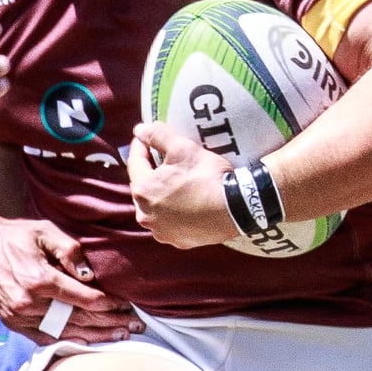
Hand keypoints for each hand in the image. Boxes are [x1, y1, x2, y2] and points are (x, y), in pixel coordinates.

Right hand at [0, 218, 139, 343]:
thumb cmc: (13, 236)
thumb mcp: (44, 231)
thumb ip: (70, 250)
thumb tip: (90, 276)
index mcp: (39, 279)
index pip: (84, 299)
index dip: (109, 304)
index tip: (127, 305)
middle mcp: (29, 303)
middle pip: (78, 319)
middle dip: (109, 323)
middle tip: (135, 326)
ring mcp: (19, 316)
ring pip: (64, 332)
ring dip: (95, 336)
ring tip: (120, 337)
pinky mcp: (13, 323)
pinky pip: (45, 338)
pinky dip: (69, 342)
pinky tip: (89, 342)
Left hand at [127, 122, 237, 248]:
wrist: (237, 209)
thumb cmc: (206, 176)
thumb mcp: (182, 148)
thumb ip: (157, 135)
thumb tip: (139, 129)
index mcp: (142, 190)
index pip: (135, 162)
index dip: (141, 146)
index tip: (145, 137)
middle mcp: (145, 215)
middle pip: (142, 186)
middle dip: (150, 172)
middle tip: (162, 159)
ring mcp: (161, 231)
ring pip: (154, 207)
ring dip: (160, 194)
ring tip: (175, 183)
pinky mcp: (177, 241)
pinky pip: (169, 222)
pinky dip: (173, 212)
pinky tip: (185, 203)